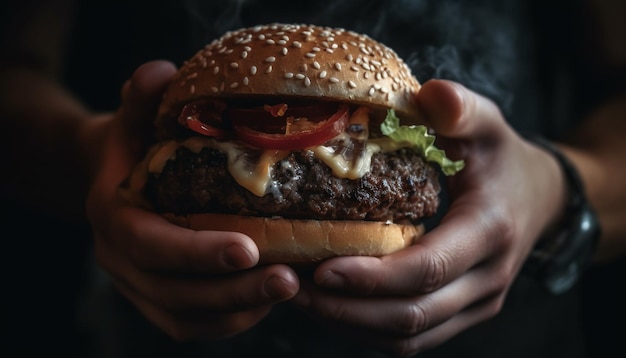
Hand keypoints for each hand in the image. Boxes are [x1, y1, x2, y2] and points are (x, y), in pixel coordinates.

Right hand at [84, 61, 298, 339]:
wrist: (113, 179)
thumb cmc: (135, 144)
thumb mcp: (135, 117)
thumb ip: (143, 98)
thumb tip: (162, 71)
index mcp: (114, 216)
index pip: (150, 244)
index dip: (198, 252)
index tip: (250, 248)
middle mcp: (120, 261)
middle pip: (175, 292)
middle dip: (234, 290)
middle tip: (289, 278)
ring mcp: (138, 287)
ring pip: (186, 317)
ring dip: (239, 309)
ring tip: (291, 288)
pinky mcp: (158, 303)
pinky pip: (193, 325)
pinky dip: (232, 320)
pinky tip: (269, 302)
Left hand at [291, 79, 566, 355]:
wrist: (540, 200)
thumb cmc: (503, 159)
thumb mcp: (488, 125)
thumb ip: (462, 108)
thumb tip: (430, 92)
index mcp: (489, 232)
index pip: (427, 268)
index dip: (372, 276)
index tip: (320, 269)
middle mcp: (487, 280)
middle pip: (411, 315)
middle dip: (346, 308)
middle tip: (292, 287)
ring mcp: (477, 304)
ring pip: (408, 337)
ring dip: (350, 324)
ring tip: (300, 298)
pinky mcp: (462, 315)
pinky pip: (412, 339)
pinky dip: (367, 329)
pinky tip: (332, 306)